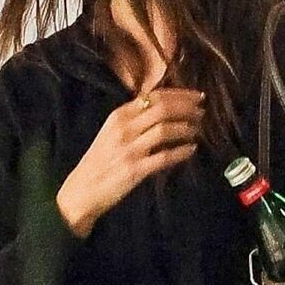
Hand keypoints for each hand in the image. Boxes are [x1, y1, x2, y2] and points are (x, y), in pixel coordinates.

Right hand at [56, 86, 205, 237]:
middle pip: (162, 109)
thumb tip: (164, 110)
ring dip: (186, 128)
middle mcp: (124, 128)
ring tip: (197, 129)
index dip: (179, 94)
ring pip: (165, 130)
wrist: (82, 190)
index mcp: (119, 115)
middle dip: (187, 108)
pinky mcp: (135, 169)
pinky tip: (191, 149)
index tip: (196, 96)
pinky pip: (164, 157)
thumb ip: (134, 120)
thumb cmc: (100, 161)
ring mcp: (130, 149)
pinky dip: (181, 152)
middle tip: (202, 111)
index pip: (154, 96)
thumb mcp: (112, 132)